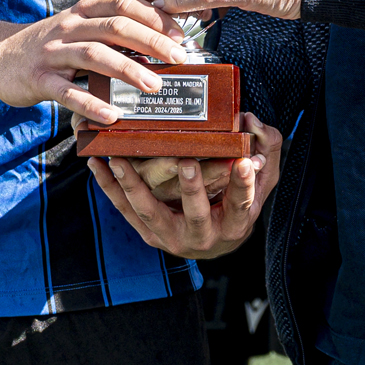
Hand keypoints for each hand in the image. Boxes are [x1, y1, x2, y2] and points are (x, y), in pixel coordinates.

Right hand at [0, 0, 187, 125]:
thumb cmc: (50, 45)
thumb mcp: (79, 28)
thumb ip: (111, 30)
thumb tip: (159, 40)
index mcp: (83, 11)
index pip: (124, 5)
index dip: (155, 17)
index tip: (181, 34)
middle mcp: (69, 27)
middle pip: (115, 27)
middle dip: (151, 41)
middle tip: (180, 58)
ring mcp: (53, 53)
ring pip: (95, 56)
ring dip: (128, 70)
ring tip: (154, 85)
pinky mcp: (39, 80)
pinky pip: (68, 92)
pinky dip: (92, 103)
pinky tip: (112, 115)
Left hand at [87, 114, 283, 258]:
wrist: (215, 243)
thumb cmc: (237, 203)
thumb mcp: (262, 180)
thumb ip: (266, 148)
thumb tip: (250, 121)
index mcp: (235, 223)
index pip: (241, 203)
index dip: (242, 184)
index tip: (241, 161)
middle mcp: (204, 237)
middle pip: (196, 214)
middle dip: (191, 188)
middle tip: (186, 161)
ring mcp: (172, 238)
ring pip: (151, 213)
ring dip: (134, 186)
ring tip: (120, 160)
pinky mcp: (149, 234)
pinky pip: (126, 211)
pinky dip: (110, 187)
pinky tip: (98, 165)